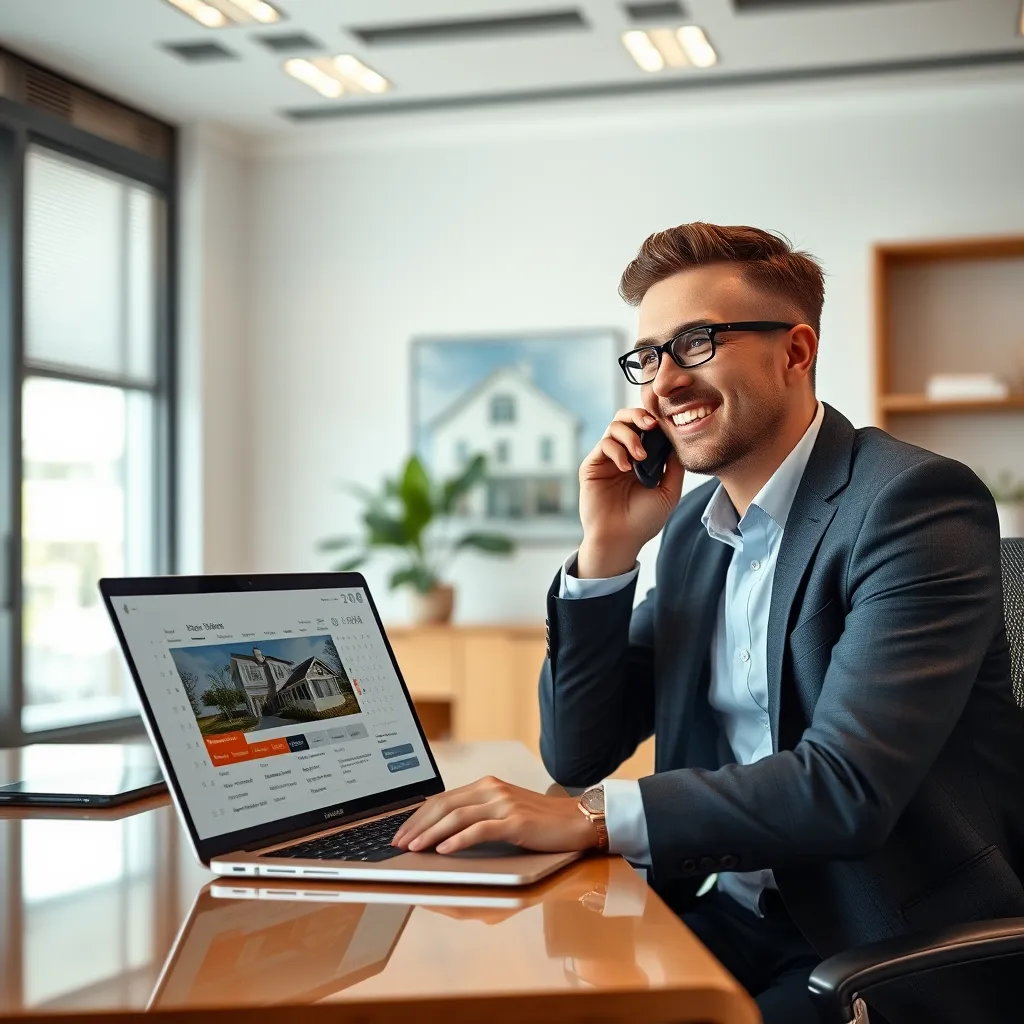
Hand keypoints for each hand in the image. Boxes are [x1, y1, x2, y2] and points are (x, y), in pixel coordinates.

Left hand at [391, 776, 599, 854]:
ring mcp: (504, 804)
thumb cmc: (541, 821)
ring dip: (431, 834)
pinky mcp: (516, 822)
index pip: (442, 798)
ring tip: (414, 848)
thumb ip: (480, 814)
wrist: (577, 820)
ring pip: (457, 817)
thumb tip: (444, 833)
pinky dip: (458, 840)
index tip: (400, 833)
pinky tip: (443, 851)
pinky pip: (480, 830)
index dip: (418, 816)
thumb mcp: (505, 811)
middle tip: (398, 844)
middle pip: (444, 805)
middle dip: (417, 826)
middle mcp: (492, 789)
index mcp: (487, 785)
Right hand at [577, 407, 683, 577]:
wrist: (620, 539)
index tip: (666, 423)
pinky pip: (604, 444)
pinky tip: (626, 467)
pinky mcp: (592, 466)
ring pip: (614, 426)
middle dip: (639, 415)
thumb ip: (674, 467)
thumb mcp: (669, 492)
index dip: (655, 420)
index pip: (646, 428)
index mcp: (643, 459)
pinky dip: (617, 450)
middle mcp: (624, 454)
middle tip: (651, 425)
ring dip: (630, 436)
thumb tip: (677, 441)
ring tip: (640, 457)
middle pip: (627, 418)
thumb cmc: (644, 520)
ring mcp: (607, 459)